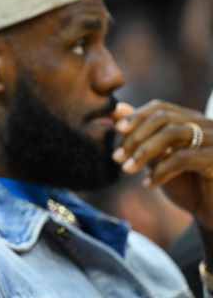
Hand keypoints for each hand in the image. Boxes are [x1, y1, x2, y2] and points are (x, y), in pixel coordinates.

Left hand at [112, 100, 212, 228]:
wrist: (209, 212)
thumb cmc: (184, 185)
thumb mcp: (157, 158)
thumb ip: (140, 135)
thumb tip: (117, 110)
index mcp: (192, 121)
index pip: (161, 107)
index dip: (136, 116)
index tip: (117, 130)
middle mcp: (207, 125)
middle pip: (164, 117)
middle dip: (135, 136)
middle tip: (117, 157)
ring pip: (173, 133)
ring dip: (143, 151)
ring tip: (127, 169)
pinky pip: (183, 158)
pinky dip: (160, 170)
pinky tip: (149, 184)